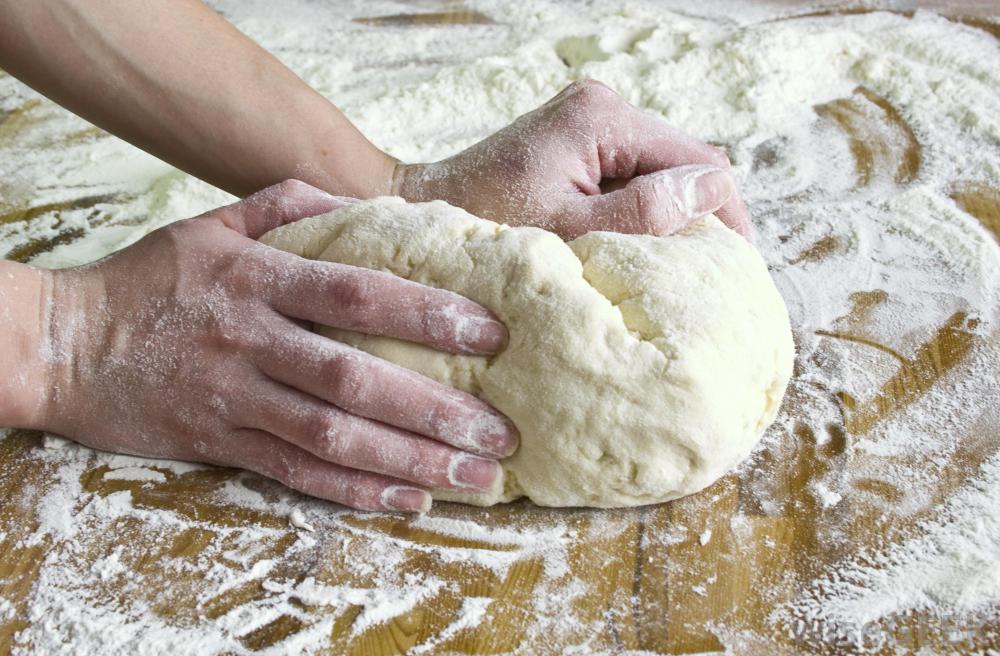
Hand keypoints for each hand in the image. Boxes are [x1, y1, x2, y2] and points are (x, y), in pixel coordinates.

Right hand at [39, 180, 517, 511]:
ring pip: (332, 437)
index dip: (426, 313)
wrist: (63, 344)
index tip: (489, 334)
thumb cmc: (151, 280)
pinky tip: (409, 500)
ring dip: (408, 461)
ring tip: (473, 478)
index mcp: (258, 278)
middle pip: (354, 378)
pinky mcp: (218, 444)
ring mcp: (234, 398)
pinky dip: (355, 491)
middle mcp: (251, 340)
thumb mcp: (214, 223)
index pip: (357, 294)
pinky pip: (295, 474)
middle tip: (499, 433)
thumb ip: (289, 203)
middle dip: (434, 409)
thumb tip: (365, 203)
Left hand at [394, 79, 751, 239]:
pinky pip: (629, 178)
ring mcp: (588, 122)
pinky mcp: (576, 143)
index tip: (738, 271)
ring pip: (658, 174)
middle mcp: (601, 107)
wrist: (422, 210)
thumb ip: (640, 213)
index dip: (725, 215)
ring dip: (669, 220)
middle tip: (711, 280)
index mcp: (603, 117)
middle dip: (699, 219)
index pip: (697, 161)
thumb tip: (713, 192)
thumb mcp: (566, 229)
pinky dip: (639, 214)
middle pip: (681, 164)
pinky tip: (638, 253)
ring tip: (677, 274)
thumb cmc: (483, 223)